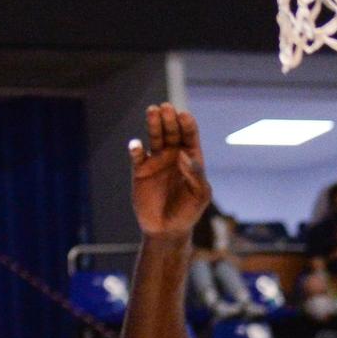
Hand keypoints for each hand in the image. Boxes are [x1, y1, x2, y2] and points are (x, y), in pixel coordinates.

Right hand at [127, 104, 213, 238]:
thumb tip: (184, 155)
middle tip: (166, 107)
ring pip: (155, 137)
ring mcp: (156, 161)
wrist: (167, 229)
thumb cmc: (189, 211)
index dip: (187, 124)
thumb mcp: (200, 194)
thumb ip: (196, 174)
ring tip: (152, 111)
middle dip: (170, 119)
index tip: (184, 116)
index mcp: (191, 157)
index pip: (190, 135)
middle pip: (172, 131)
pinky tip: (137, 145)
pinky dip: (136, 149)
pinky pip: (137, 156)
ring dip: (154, 124)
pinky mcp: (140, 170)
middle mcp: (174, 154)